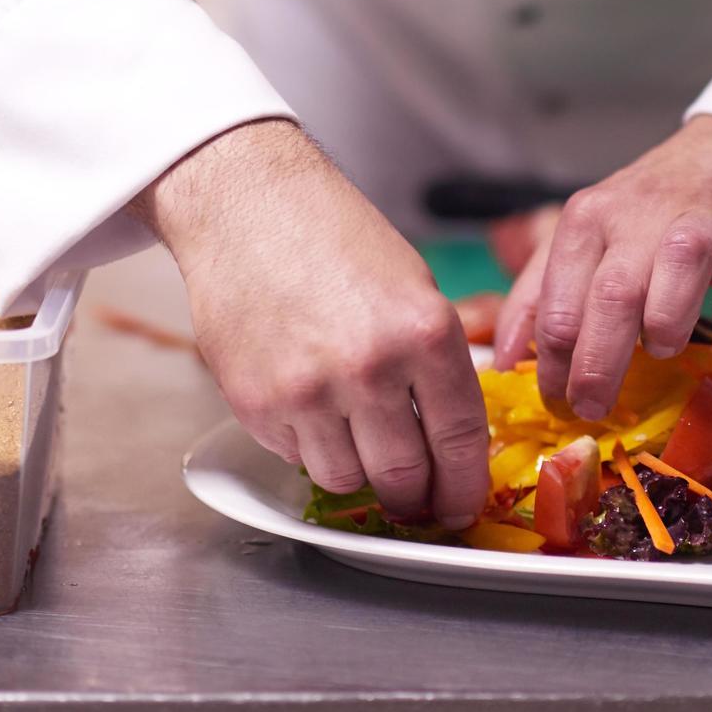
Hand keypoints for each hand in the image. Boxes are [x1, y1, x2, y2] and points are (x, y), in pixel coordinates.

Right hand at [133, 120, 489, 527]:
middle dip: (413, 496)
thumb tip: (449, 435)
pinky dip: (308, 445)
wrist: (247, 205)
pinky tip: (309, 404)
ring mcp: (308, 392)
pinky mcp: (256, 404)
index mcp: (425, 332)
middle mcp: (370, 368)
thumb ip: (433, 361)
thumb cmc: (334, 236)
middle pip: (403, 477)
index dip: (464, 487)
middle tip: (414, 495)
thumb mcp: (413, 286)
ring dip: (357, 471)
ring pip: (346, 480)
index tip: (461, 506)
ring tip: (354, 436)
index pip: (459, 440)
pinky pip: (295, 457)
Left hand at [492, 116, 711, 418]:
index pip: (559, 304)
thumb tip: (504, 360)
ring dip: (669, 323)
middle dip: (597, 366)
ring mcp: (704, 215)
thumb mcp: (587, 239)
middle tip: (595, 407)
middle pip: (611, 296)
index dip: (552, 366)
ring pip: (679, 268)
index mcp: (588, 219)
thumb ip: (541, 296)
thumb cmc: (654, 213)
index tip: (557, 403)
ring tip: (664, 345)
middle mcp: (640, 213)